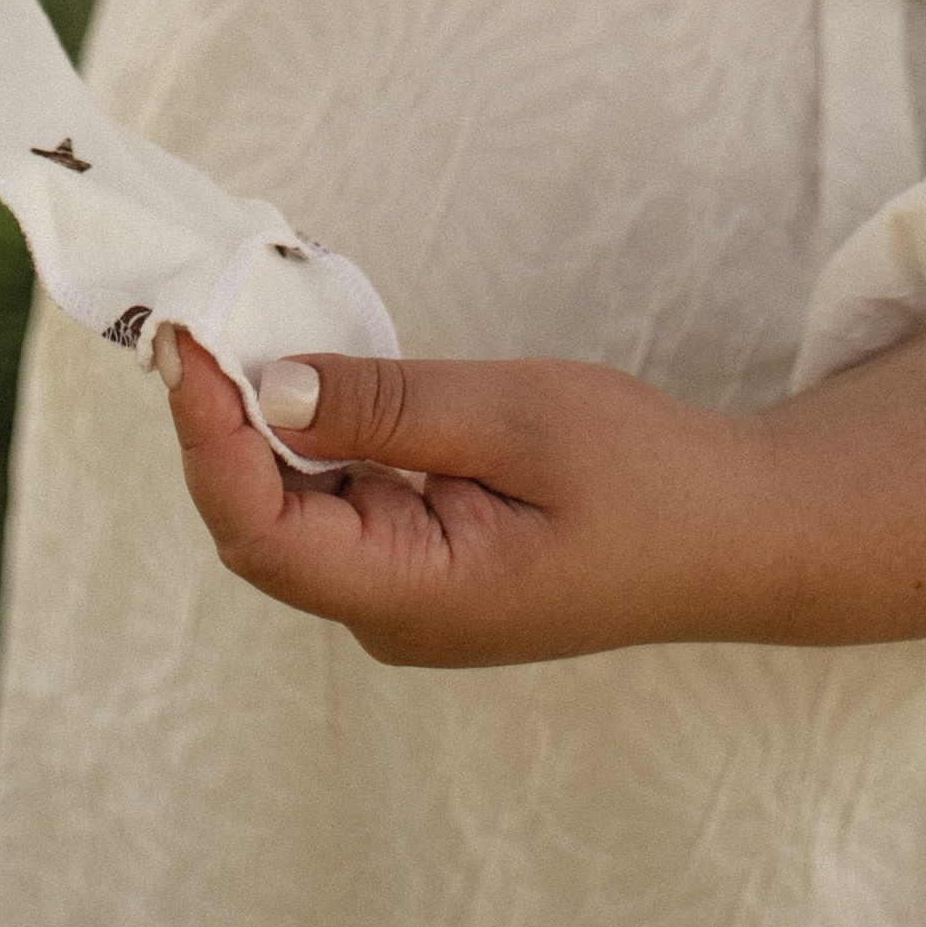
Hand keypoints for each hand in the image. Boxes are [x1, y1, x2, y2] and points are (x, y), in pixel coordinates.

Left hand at [158, 321, 925, 668]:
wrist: (741, 532)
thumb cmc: (650, 476)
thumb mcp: (520, 417)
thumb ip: (390, 408)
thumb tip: (265, 390)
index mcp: (415, 601)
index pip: (261, 533)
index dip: (204, 440)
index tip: (184, 343)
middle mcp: (392, 614)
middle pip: (259, 524)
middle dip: (215, 422)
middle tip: (192, 312)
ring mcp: (406, 596)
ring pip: (291, 510)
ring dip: (255, 422)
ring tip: (231, 321)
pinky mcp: (425, 563)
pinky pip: (338, 499)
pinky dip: (309, 431)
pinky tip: (300, 361)